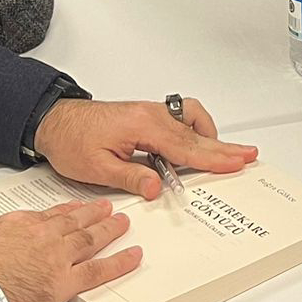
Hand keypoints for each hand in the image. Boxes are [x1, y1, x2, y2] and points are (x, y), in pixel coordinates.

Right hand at [0, 199, 138, 301]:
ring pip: (91, 239)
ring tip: (123, 223)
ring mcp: (56, 257)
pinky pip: (99, 271)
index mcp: (18, 225)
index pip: (48, 215)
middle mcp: (42, 236)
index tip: (75, 208)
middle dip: (93, 214)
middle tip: (107, 208)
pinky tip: (133, 256)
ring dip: (110, 229)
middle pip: (74, 222)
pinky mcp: (64, 282)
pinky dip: (120, 263)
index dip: (66, 211)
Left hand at [34, 96, 258, 201]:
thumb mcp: (97, 167)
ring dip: (209, 137)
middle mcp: (151, 115)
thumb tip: (156, 187)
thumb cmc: (71, 139)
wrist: (54, 120)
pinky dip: (193, 132)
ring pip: (191, 122)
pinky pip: (179, 121)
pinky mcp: (146, 116)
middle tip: (247, 154)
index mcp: (143, 126)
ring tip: (222, 155)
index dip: (214, 157)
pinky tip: (194, 146)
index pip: (186, 147)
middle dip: (224, 146)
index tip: (236, 161)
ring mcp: (150, 113)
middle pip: (197, 133)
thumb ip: (131, 176)